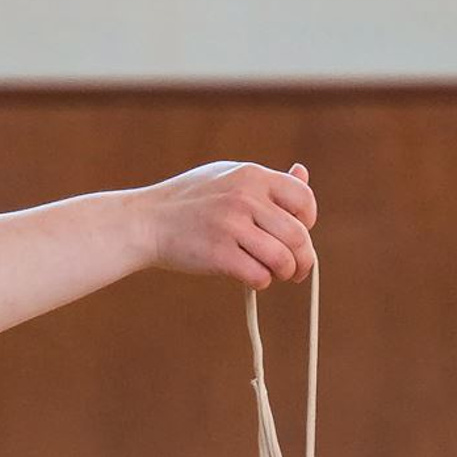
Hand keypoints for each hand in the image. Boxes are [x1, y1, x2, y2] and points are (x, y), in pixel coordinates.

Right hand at [135, 160, 316, 290]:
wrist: (148, 221)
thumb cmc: (190, 201)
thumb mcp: (228, 176)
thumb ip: (266, 181)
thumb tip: (303, 174)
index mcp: (252, 175)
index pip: (303, 198)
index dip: (308, 222)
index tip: (299, 235)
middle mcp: (246, 197)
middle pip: (298, 235)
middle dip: (303, 259)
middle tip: (296, 271)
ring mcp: (232, 226)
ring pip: (283, 259)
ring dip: (286, 274)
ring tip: (276, 275)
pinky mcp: (219, 255)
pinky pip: (259, 276)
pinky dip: (262, 282)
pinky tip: (252, 278)